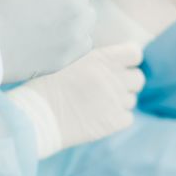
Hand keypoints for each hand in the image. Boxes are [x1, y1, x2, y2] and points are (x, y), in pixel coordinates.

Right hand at [7, 44, 145, 157]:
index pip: (134, 53)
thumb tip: (106, 60)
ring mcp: (115, 101)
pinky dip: (118, 119)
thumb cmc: (44, 86)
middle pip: (138, 79)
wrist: (37, 116)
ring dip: (120, 101)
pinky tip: (100, 118)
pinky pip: (128, 118)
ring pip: (132, 100)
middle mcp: (113, 78)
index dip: (129, 59)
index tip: (120, 65)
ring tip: (99, 104)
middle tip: (111, 87)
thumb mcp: (67, 60)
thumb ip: (92, 59)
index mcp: (102, 59)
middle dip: (128, 82)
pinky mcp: (113, 122)